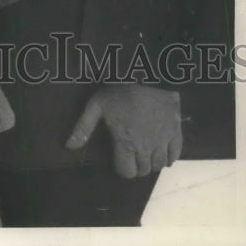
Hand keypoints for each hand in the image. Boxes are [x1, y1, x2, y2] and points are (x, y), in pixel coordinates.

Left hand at [66, 83, 181, 177]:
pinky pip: (175, 155)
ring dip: (152, 162)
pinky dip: (169, 157)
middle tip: (132, 153)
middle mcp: (146, 148)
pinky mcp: (176, 132)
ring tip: (145, 152)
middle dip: (137, 165)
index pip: (127, 172)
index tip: (120, 159)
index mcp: (126, 143)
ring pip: (159, 165)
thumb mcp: (97, 105)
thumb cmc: (119, 89)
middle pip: (143, 170)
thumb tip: (69, 147)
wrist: (148, 73)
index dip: (122, 168)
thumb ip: (84, 128)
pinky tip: (162, 150)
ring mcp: (163, 141)